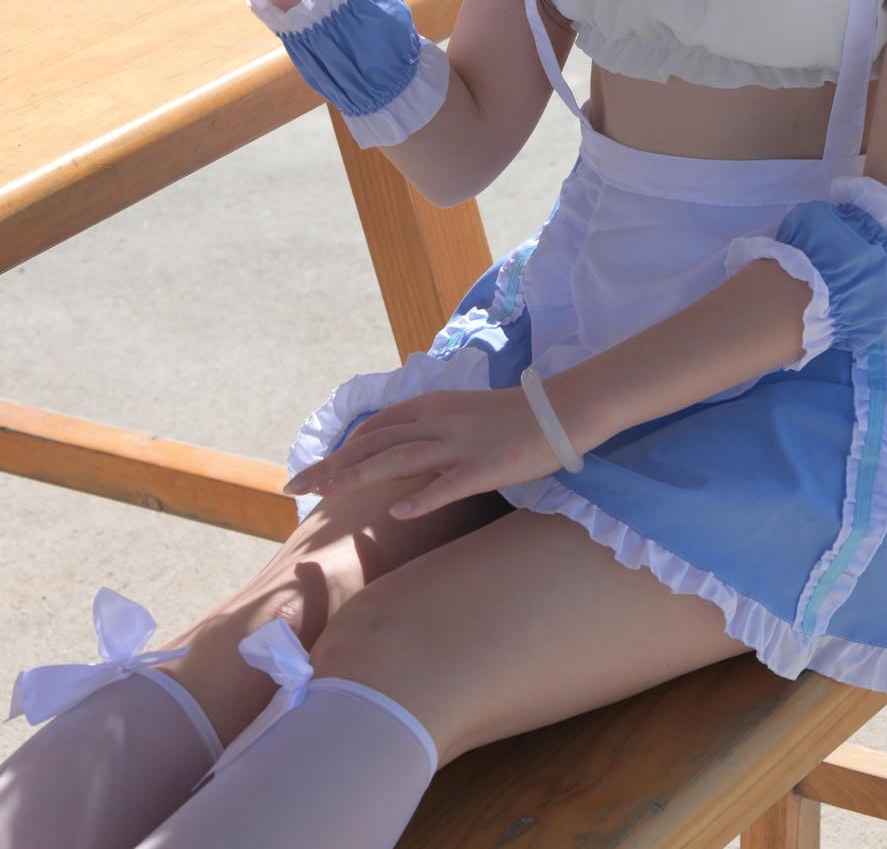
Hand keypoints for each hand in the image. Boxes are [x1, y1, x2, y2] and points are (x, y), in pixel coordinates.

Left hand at [281, 386, 572, 520]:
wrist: (557, 412)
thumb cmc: (508, 418)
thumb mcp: (458, 414)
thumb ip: (425, 429)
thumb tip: (392, 449)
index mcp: (430, 407)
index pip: (374, 428)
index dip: (340, 450)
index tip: (314, 471)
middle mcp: (438, 421)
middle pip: (374, 443)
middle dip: (331, 465)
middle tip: (294, 486)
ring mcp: (459, 444)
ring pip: (399, 458)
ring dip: (358, 476)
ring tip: (326, 494)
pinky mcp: (484, 467)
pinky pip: (448, 484)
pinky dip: (421, 498)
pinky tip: (398, 512)